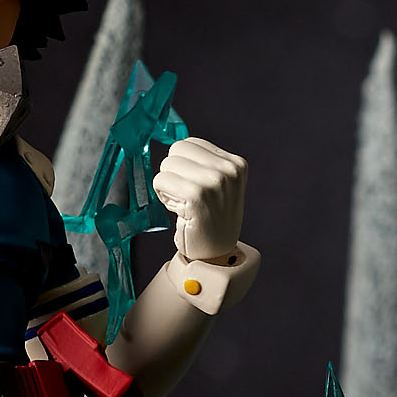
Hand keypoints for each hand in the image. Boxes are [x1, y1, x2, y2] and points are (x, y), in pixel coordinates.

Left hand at [153, 138, 246, 261]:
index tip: (194, 186)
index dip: (184, 164)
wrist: (216, 253)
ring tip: (184, 203)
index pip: (191, 143)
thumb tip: (175, 146)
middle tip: (186, 195)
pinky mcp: (196, 195)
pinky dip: (163, 195)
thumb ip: (204, 164)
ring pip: (167, 164)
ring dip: (168, 185)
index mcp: (236, 163)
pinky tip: (179, 209)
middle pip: (177, 149)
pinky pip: (160, 180)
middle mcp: (228, 170)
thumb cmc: (212, 220)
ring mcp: (214, 181)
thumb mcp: (219, 185)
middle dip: (174, 171)